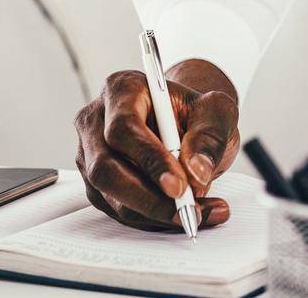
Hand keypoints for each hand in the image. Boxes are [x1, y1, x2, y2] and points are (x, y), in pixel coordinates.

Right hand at [73, 58, 240, 230]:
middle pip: (105, 167)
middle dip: (148, 197)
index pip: (123, 127)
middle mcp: (97, 120)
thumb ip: (210, 135)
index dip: (149, 159)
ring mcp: (91, 153)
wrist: (187, 125)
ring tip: (198, 213)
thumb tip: (196, 171)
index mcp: (122, 89)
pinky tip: (183, 214)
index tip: (180, 185)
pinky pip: (118, 210)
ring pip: (110, 195)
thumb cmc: (195, 113)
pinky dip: (152, 219)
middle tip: (187, 211)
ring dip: (155, 212)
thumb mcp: (216, 111)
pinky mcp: (96, 183)